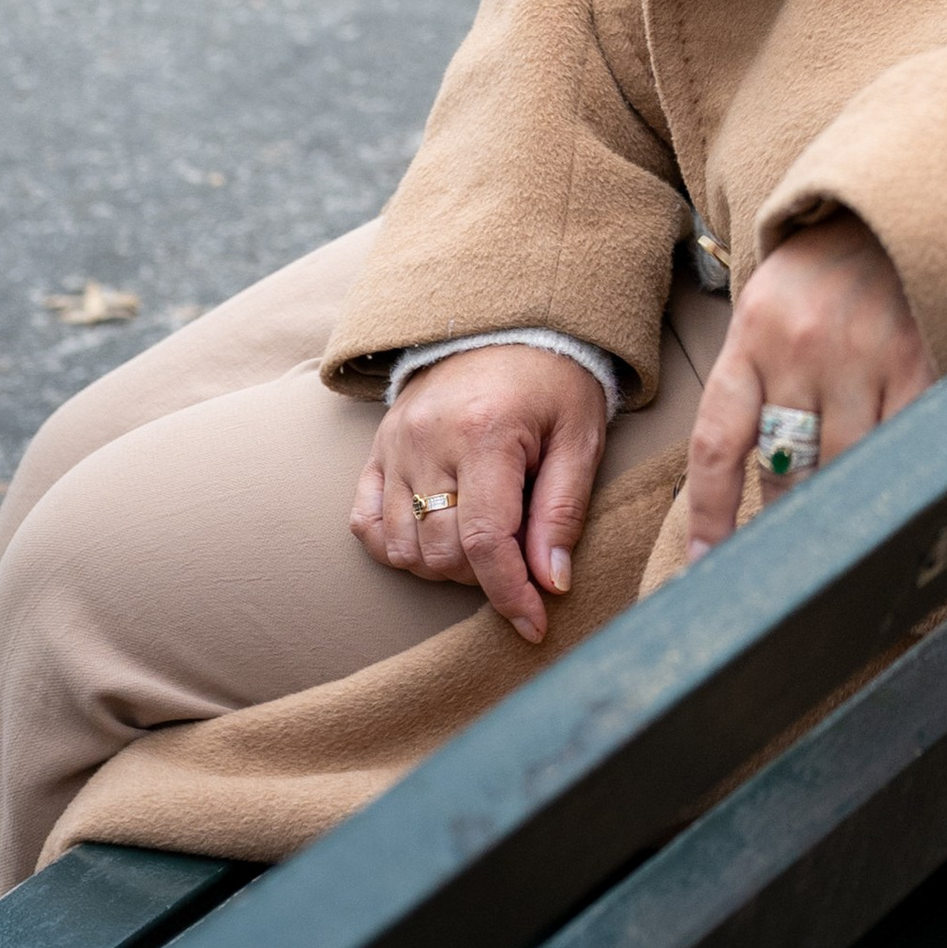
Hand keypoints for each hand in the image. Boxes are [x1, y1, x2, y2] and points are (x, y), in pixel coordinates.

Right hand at [352, 345, 606, 644]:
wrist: (510, 322)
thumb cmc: (553, 382)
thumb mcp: (579, 437)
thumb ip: (563, 511)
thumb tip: (551, 584)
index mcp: (486, 432)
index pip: (487, 541)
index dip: (510, 594)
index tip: (535, 625)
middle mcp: (430, 438)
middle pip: (442, 551)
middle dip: (485, 576)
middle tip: (519, 558)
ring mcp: (396, 442)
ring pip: (403, 548)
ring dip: (443, 566)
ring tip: (482, 542)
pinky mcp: (379, 446)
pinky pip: (367, 523)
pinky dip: (395, 547)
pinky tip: (434, 538)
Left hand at [683, 213, 933, 556]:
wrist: (887, 203)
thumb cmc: (819, 272)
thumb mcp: (767, 312)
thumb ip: (756, 388)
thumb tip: (748, 488)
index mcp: (751, 334)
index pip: (718, 445)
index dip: (711, 518)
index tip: (707, 570)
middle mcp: (800, 345)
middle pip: (783, 470)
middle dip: (783, 521)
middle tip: (785, 559)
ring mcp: (862, 354)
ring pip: (842, 469)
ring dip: (838, 508)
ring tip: (840, 532)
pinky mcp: (918, 359)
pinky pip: (900, 445)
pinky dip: (893, 478)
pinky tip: (891, 496)